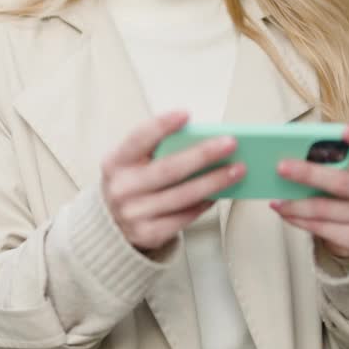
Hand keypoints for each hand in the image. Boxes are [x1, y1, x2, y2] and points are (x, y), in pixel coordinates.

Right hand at [101, 111, 245, 254]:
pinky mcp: (148, 233)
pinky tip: (219, 193)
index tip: (186, 115)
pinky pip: (184, 217)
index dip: (162, 126)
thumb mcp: (131, 163)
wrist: (111, 226)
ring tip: (236, 170)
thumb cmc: (131, 184)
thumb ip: (156, 150)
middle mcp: (121, 188)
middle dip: (203, 155)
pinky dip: (205, 203)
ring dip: (214, 181)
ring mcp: (133, 213)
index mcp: (115, 162)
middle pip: (169, 169)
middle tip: (229, 144)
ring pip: (183, 195)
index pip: (138, 138)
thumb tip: (201, 139)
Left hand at [271, 124, 348, 258]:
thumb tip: (291, 152)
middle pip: (344, 182)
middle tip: (281, 167)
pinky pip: (323, 228)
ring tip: (275, 198)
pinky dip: (299, 220)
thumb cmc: (345, 191)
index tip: (344, 130)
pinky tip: (285, 213)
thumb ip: (328, 160)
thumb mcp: (345, 172)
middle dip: (309, 174)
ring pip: (327, 208)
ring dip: (296, 203)